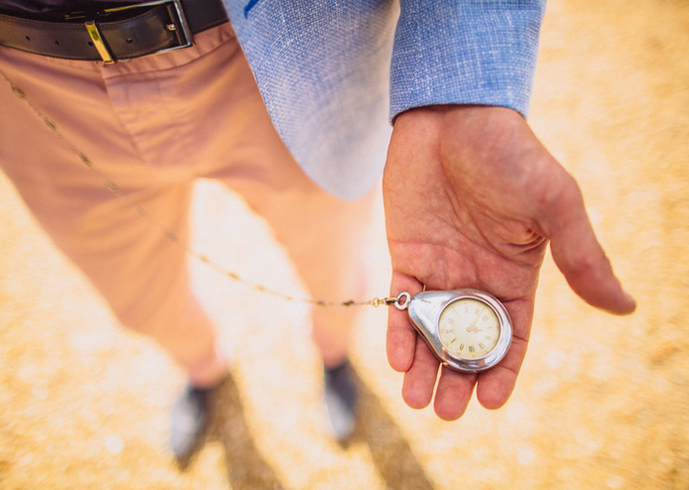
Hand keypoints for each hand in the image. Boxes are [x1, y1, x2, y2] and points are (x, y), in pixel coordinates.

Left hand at [383, 105, 635, 420]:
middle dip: (457, 379)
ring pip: (431, 331)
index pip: (511, 336)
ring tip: (415, 400)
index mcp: (517, 275)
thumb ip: (582, 257)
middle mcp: (477, 279)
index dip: (501, 371)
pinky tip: (398, 358)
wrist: (452, 116)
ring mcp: (440, 270)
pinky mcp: (406, 256)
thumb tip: (625, 308)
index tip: (488, 403)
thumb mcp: (555, 205)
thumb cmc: (511, 155)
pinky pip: (400, 304)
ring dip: (424, 366)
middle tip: (445, 411)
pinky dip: (399, 331)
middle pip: (467, 343)